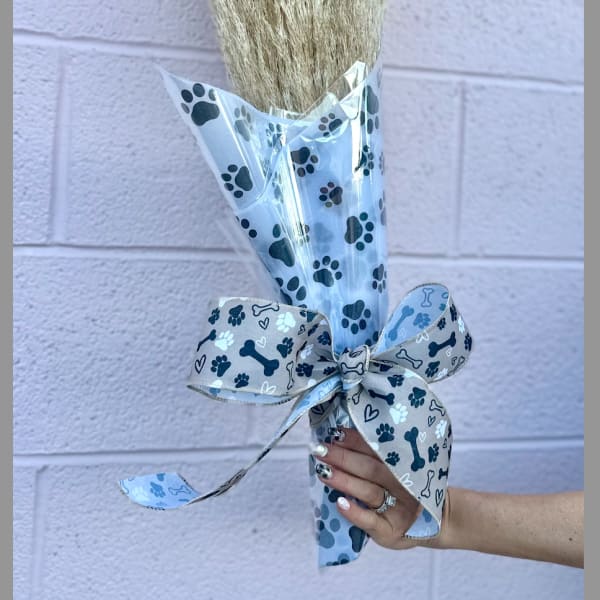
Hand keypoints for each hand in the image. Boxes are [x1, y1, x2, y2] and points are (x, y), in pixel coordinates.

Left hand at [311, 427, 441, 549]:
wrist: (435, 524)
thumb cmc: (407, 492)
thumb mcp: (401, 471)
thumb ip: (378, 457)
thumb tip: (341, 436)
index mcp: (405, 466)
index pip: (376, 451)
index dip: (355, 441)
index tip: (335, 433)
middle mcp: (403, 486)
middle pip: (370, 469)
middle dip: (343, 458)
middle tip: (320, 449)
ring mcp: (397, 510)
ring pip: (368, 491)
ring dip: (344, 480)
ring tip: (323, 471)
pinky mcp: (389, 532)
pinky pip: (370, 522)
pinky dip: (355, 512)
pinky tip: (339, 503)